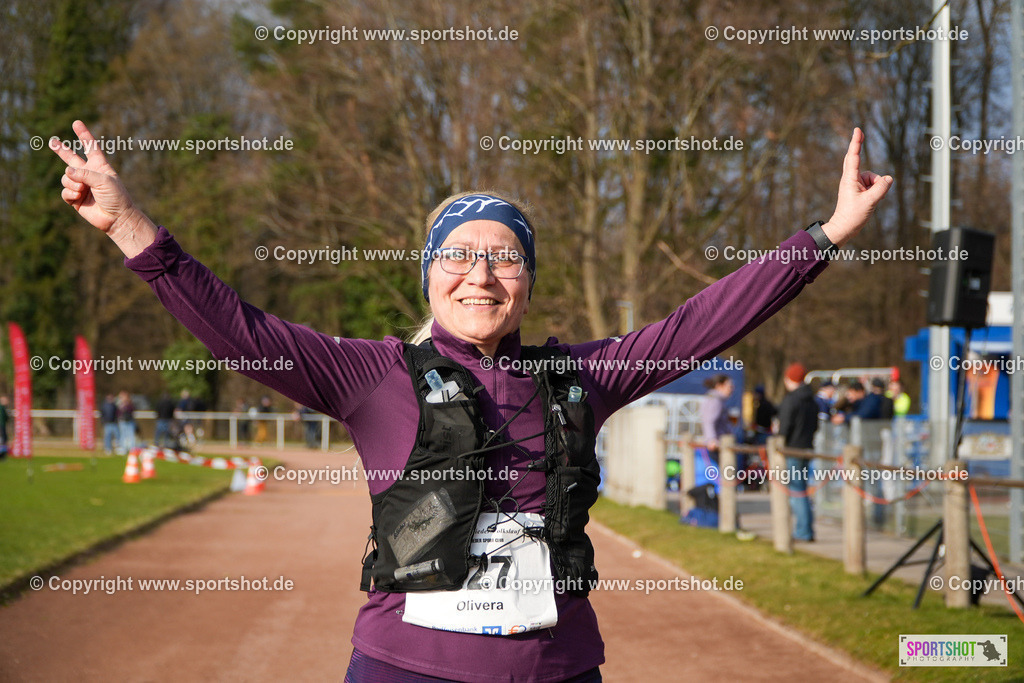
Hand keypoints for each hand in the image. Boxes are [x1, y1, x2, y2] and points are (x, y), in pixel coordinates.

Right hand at [50, 120, 156, 256]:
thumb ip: (85, 173)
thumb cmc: (116, 197)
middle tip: (51, 141)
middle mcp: (89, 174)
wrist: (116, 218)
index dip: (84, 135)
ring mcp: (81, 185)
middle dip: (61, 150)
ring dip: (72, 183)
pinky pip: (65, 191)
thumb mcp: (103, 180)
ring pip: (66, 177)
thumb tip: (67, 171)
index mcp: (99, 166)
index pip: (90, 147)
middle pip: (71, 158)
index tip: (76, 123)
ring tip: (81, 190)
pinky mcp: (75, 198)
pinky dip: (70, 193)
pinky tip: (78, 197)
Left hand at [820, 128, 892, 247]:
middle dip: (858, 147)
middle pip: (857, 160)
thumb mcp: (870, 202)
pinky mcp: (858, 190)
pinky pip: (873, 185)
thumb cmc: (853, 215)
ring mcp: (854, 184)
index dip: (856, 143)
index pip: (853, 157)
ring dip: (876, 186)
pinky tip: (871, 201)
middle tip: (859, 130)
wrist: (844, 228)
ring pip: (872, 177)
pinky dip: (876, 190)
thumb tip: (888, 178)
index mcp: (850, 179)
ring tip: (868, 200)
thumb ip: (881, 188)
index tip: (857, 130)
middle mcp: (850, 179)